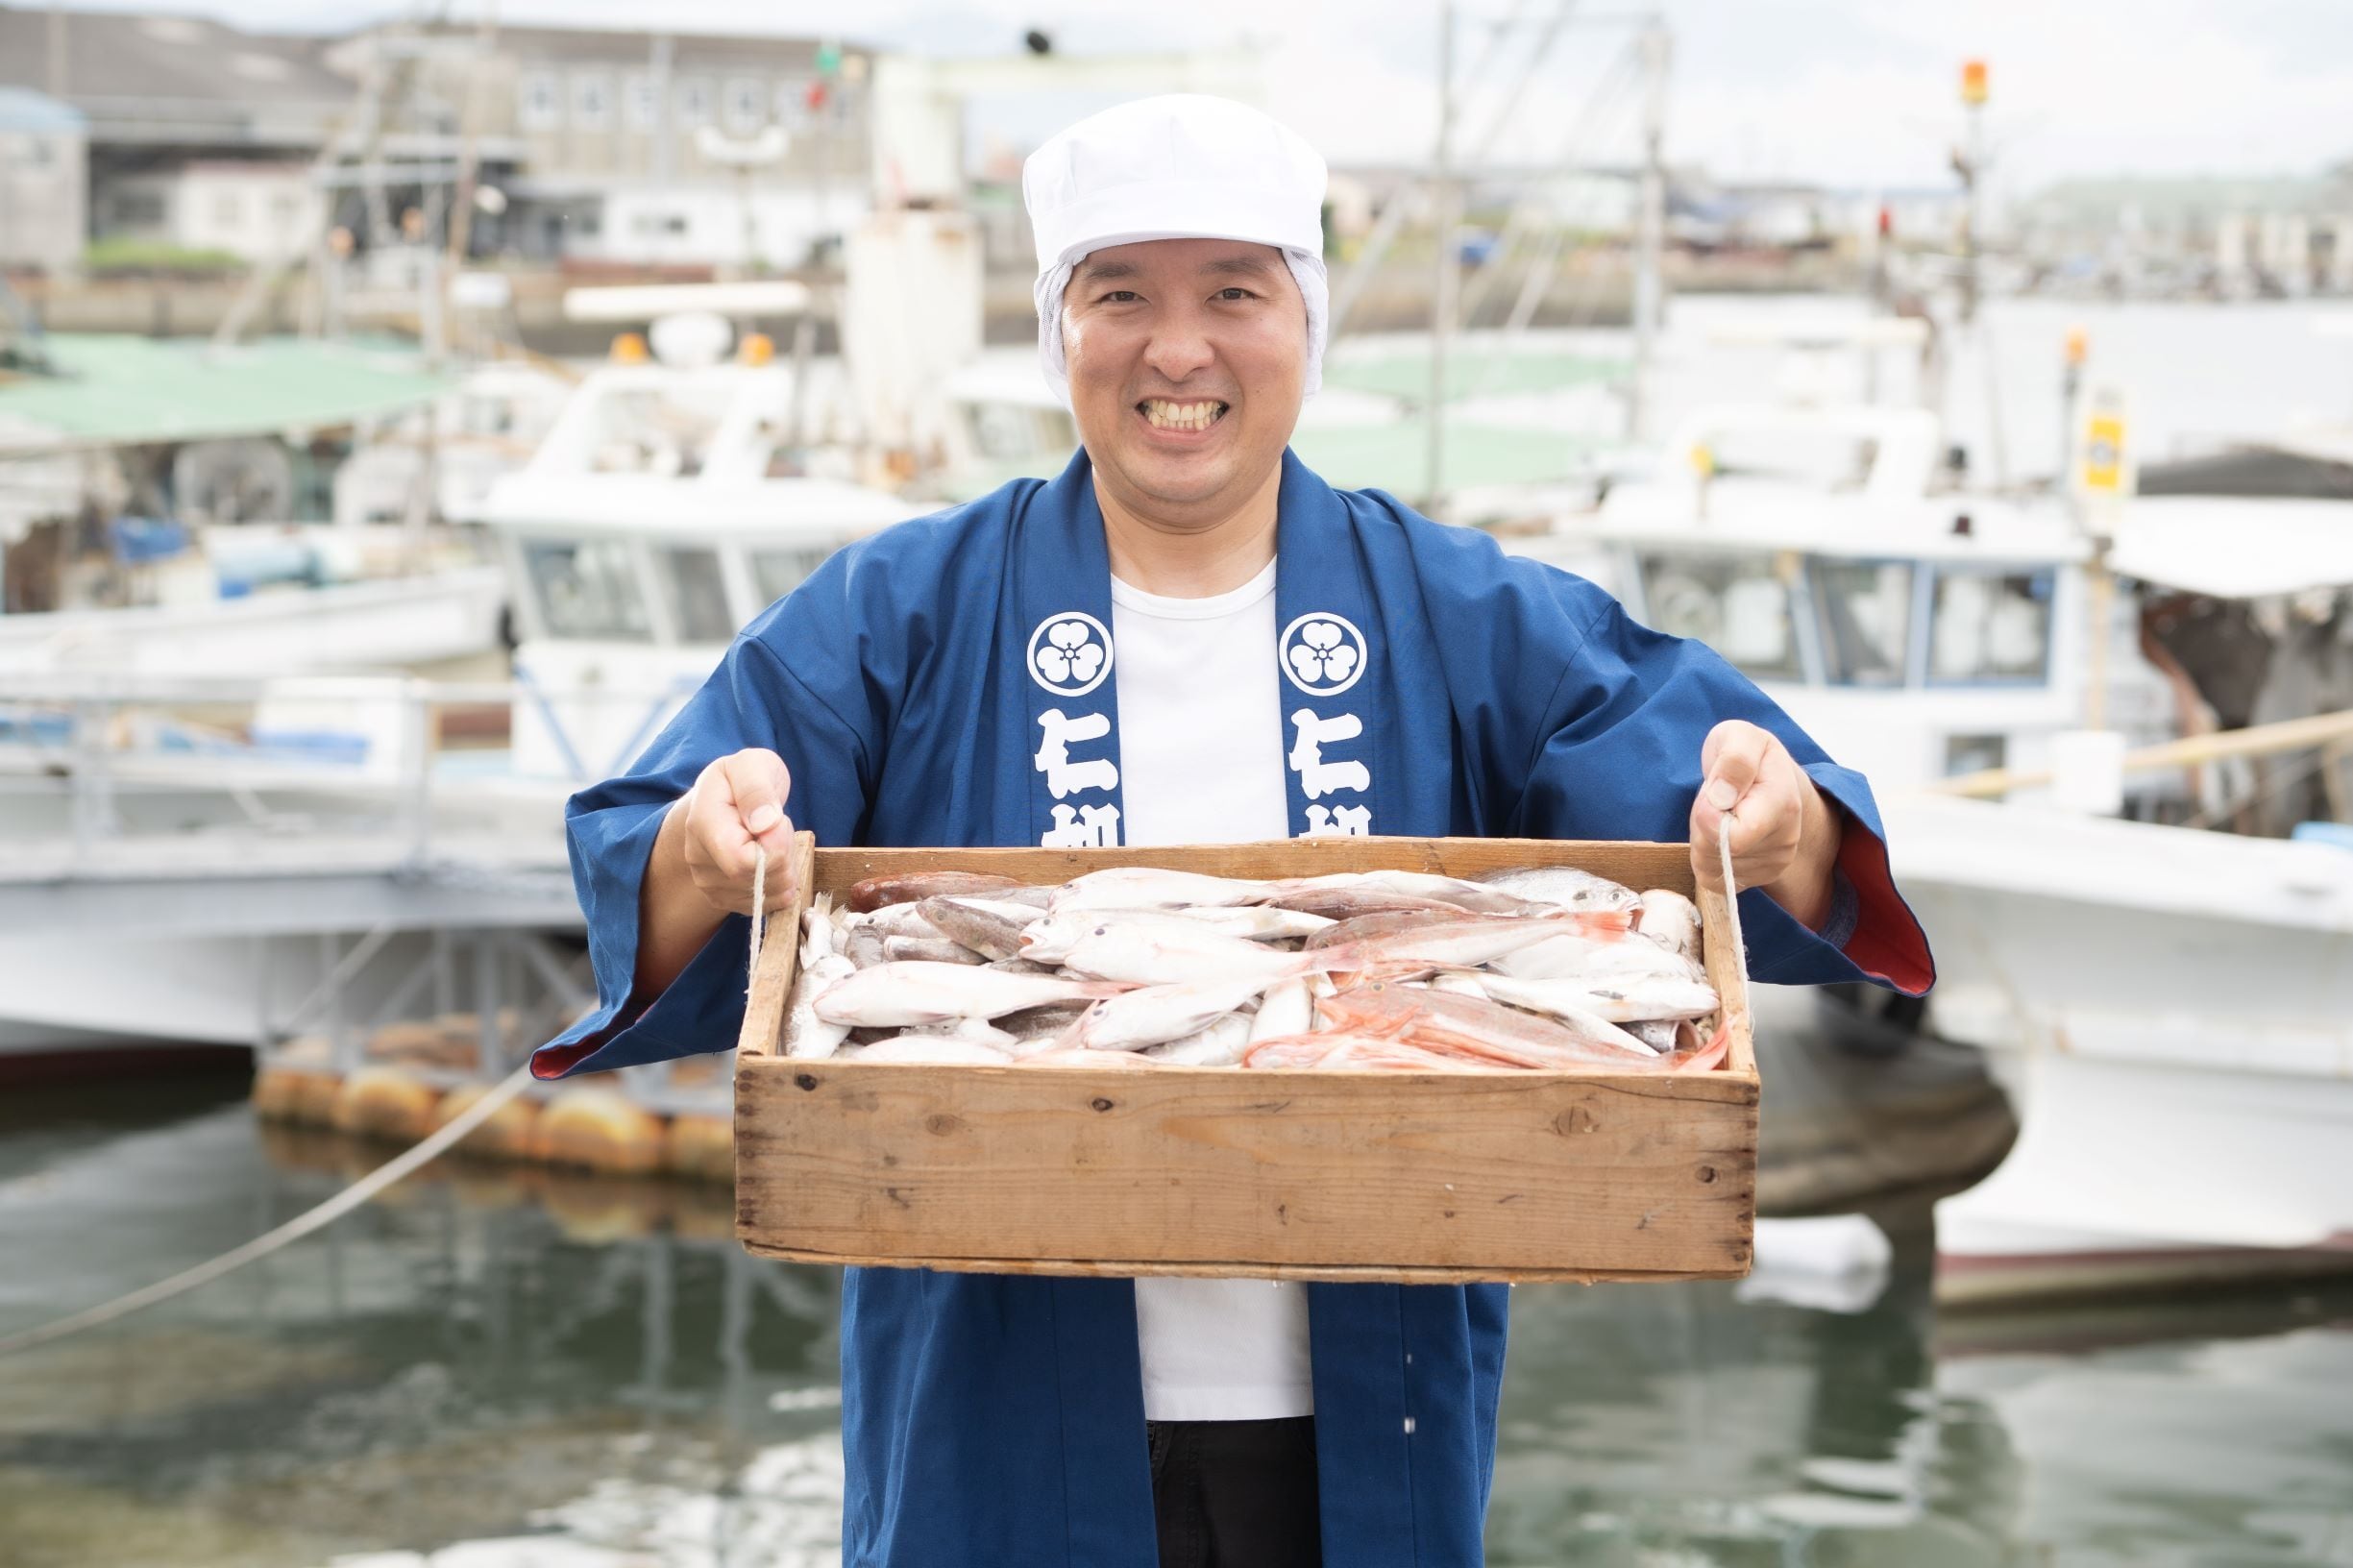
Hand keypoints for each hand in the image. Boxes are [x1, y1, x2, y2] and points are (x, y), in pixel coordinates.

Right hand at [675, 747, 798, 917]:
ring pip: (764, 896)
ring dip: (785, 870)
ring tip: (772, 841)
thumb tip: (765, 823)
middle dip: (785, 856)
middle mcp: (696, 857)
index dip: (775, 848)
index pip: (741, 861)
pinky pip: (764, 906)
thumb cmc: (743, 778)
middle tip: (778, 827)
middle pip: (757, 880)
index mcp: (701, 822)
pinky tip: (771, 861)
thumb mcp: (753, 765)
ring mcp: (707, 882)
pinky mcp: (722, 898)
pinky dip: (780, 886)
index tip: (779, 821)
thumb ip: (757, 789)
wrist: (725, 799)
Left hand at [1690, 720, 1836, 926]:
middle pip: (1718, 853)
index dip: (1708, 817)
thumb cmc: (1750, 755)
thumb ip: (1735, 759)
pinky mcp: (1757, 879)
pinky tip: (1719, 834)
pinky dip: (1706, 857)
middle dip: (1701, 824)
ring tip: (1720, 813)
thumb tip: (1722, 798)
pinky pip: (1713, 879)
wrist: (1770, 779)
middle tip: (1715, 799)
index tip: (1711, 792)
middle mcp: (1786, 840)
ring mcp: (1774, 863)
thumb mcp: (1740, 736)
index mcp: (1784, 804)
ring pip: (1712, 867)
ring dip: (1702, 839)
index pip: (1736, 836)